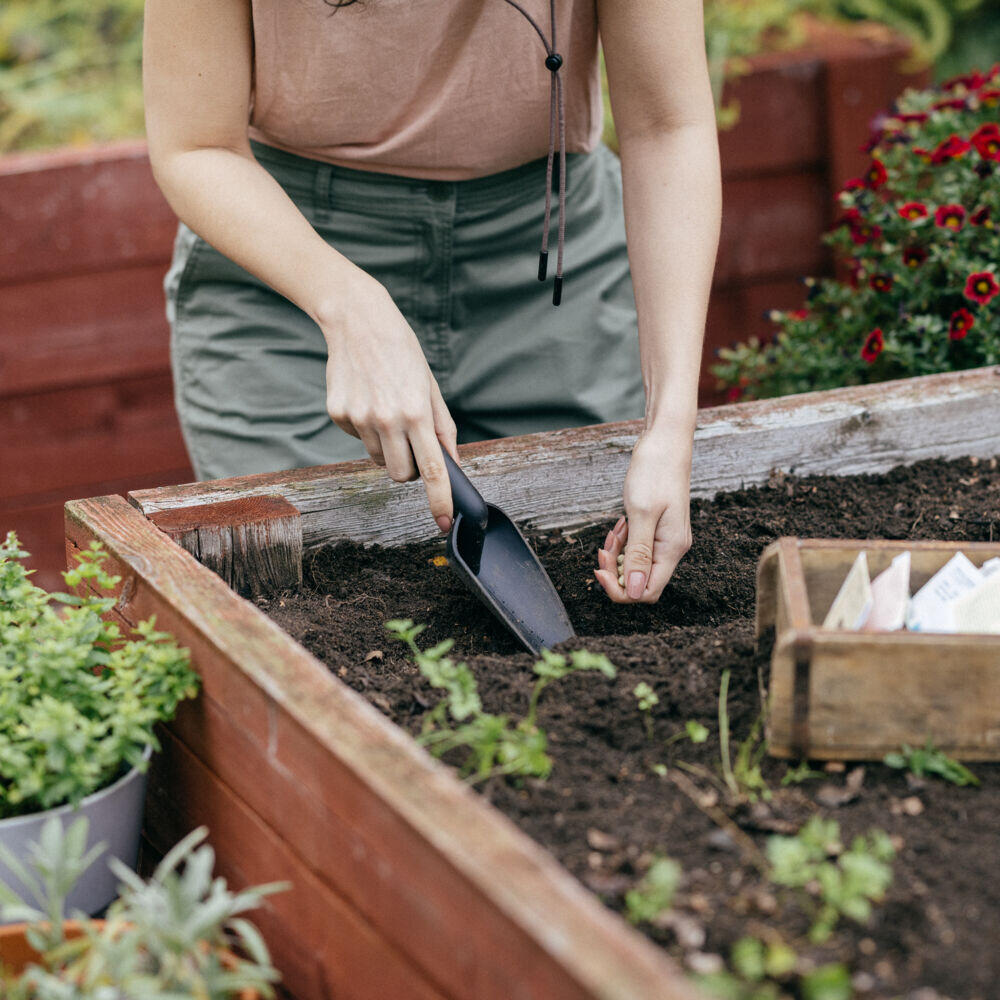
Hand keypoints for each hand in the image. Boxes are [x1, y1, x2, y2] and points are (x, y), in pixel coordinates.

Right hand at [321, 274, 457, 531]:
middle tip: (411, 443)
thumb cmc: (402, 352)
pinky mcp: (338, 414)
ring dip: (387, 446)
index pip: (431, 470)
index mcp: (416, 413)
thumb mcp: (430, 387)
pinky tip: (368, 400)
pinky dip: (366, 429)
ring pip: (378, 458)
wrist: (358, 320)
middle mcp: (386, 419)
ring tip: (388, 410)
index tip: (444, 523)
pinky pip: (358, 439)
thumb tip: (452, 465)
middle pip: (399, 474)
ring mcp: (359, 418)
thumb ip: (443, 428)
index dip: (440, 500)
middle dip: (408, 469)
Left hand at [594, 430, 691, 603]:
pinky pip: (637, 547)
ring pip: (635, 563)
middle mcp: (672, 547)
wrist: (665, 441)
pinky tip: (619, 525)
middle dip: (615, 569)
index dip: (621, 588)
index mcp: (672, 548)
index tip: (600, 569)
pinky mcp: (658, 528)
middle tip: (603, 547)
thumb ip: (638, 554)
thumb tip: (636, 592)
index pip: (647, 591)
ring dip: (617, 553)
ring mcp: (665, 538)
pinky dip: (623, 541)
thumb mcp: (641, 513)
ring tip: (612, 530)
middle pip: (639, 580)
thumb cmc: (655, 471)